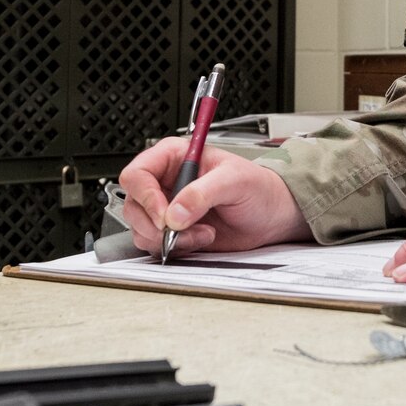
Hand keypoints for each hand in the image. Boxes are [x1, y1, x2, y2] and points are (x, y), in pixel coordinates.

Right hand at [118, 140, 309, 256]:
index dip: (145, 196)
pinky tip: (200, 239)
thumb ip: (202, 193)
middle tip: (180, 229)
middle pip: (133, 204)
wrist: (271, 215)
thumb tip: (175, 212)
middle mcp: (165, 182)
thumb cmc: (258, 187)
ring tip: (200, 232)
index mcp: (174, 157)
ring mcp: (167, 209)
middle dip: (155, 224)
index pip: (137, 174)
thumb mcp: (234, 180)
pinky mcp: (173, 232)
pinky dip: (175, 248)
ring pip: (141, 228)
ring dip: (168, 238)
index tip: (164, 216)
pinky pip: (155, 245)